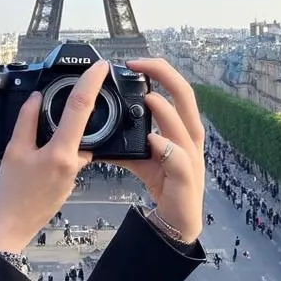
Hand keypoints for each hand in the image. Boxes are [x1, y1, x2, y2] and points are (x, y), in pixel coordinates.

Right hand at [0, 60, 109, 251]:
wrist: (14, 224)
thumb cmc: (12, 192)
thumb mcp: (14, 151)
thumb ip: (27, 121)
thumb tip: (36, 98)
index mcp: (62, 152)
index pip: (80, 108)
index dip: (91, 83)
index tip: (100, 67)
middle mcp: (75, 160)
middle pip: (84, 122)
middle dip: (81, 104)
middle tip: (74, 91)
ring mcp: (77, 170)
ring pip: (77, 139)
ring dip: (67, 129)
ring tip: (46, 132)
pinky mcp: (73, 177)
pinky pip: (71, 153)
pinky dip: (61, 145)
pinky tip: (43, 152)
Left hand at [106, 59, 204, 244]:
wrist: (179, 219)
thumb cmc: (164, 182)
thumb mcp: (141, 155)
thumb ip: (123, 140)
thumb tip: (90, 131)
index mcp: (180, 126)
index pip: (175, 89)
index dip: (158, 71)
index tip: (134, 62)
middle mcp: (190, 136)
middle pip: (187, 96)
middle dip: (166, 76)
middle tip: (141, 66)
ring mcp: (191, 157)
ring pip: (184, 126)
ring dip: (165, 111)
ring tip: (148, 99)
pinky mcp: (186, 179)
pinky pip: (178, 160)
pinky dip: (166, 147)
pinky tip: (153, 139)